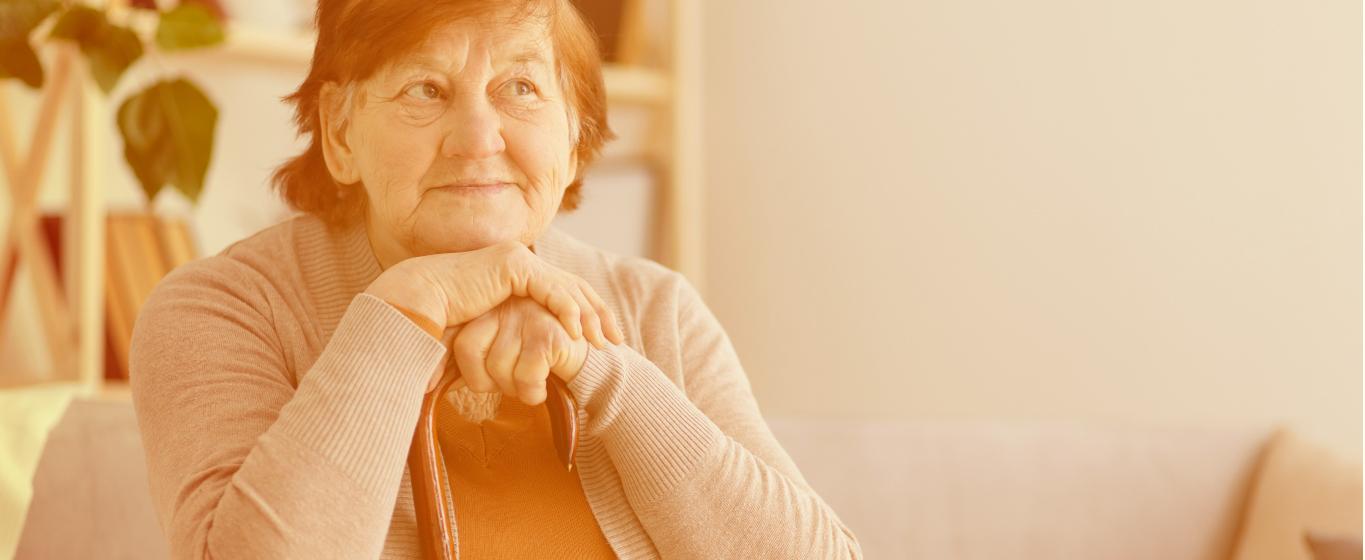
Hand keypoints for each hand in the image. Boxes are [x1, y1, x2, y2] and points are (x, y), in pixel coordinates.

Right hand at [364, 240, 623, 389]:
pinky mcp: (513, 264)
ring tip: (601, 342)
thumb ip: (509, 336)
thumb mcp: (487, 331)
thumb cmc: (442, 324)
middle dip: (597, 313)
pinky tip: (577, 332)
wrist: (415, 305)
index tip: (603, 340)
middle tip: (615, 340)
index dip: (586, 314)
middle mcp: (521, 262)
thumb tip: (525, 362)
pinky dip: (567, 309)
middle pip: (573, 286)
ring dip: (589, 315)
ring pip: (566, 286)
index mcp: (516, 274)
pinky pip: (550, 288)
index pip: (562, 291)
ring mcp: (518, 259)